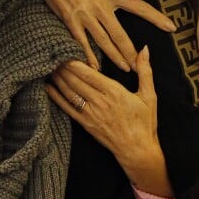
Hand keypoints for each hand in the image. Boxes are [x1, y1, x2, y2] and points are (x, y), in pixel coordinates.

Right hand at [39, 0, 175, 71]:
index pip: (138, 7)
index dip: (155, 17)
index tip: (170, 27)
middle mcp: (100, 6)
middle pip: (119, 34)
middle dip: (130, 52)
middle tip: (139, 66)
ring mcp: (85, 15)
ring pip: (103, 41)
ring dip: (114, 57)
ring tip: (125, 69)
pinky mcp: (71, 21)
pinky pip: (82, 42)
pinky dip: (88, 56)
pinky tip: (95, 68)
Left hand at [47, 46, 172, 196]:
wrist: (137, 150)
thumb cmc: (145, 123)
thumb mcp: (149, 95)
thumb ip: (145, 70)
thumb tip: (145, 48)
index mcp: (114, 92)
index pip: (88, 73)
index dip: (74, 62)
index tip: (65, 50)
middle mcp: (100, 102)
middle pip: (76, 81)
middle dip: (63, 67)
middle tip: (53, 54)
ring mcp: (91, 114)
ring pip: (70, 93)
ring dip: (59, 79)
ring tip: (49, 66)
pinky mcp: (86, 124)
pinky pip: (68, 108)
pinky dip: (56, 97)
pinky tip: (48, 88)